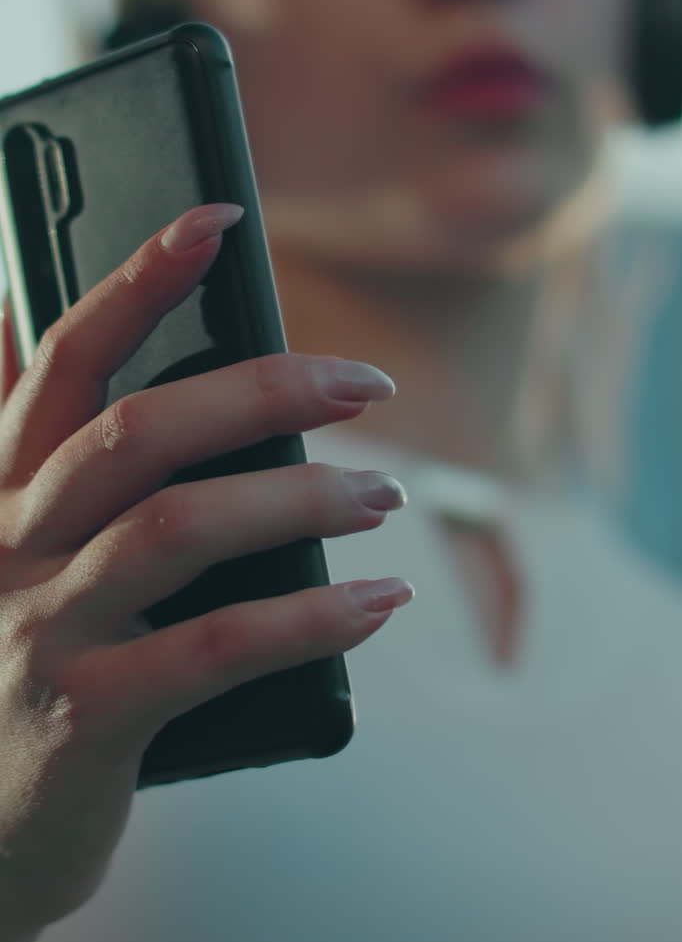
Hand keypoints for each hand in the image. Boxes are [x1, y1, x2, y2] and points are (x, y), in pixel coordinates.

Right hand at [0, 204, 410, 936]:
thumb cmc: (22, 665)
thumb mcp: (12, 544)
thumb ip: (25, 441)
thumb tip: (17, 312)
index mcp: (0, 488)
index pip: (62, 356)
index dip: (135, 279)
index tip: (214, 220)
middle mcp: (9, 544)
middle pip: (135, 431)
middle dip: (260, 390)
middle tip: (363, 384)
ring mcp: (41, 632)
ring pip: (179, 529)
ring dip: (301, 499)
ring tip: (383, 492)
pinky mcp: (85, 721)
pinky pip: (215, 650)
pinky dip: (312, 618)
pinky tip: (381, 600)